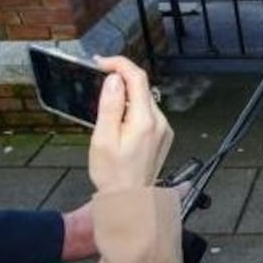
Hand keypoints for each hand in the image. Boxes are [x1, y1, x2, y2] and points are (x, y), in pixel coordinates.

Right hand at [88, 56, 173, 192]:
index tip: (101, 62)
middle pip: (142, 87)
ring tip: (104, 101)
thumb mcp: (103, 139)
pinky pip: (147, 113)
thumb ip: (109, 106)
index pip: (137, 78)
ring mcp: (164, 129)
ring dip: (125, 94)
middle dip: (120, 78)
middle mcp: (160, 122)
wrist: (131, 200)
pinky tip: (118, 119)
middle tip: (98, 77)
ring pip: (144, 100)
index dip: (119, 64)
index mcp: (145, 120)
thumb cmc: (114, 175)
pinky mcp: (162, 136)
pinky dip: (132, 108)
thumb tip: (114, 80)